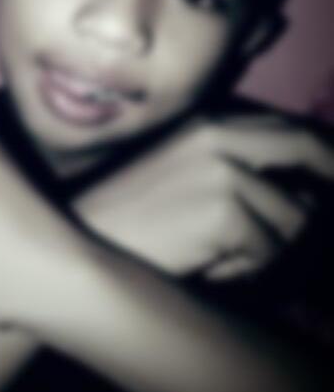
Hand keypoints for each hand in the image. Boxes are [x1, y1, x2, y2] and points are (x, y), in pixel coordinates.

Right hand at [75, 111, 333, 279]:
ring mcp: (223, 170)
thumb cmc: (128, 214)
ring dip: (271, 245)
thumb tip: (302, 193)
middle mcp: (218, 135)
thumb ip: (234, 169)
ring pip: (294, 218)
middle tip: (328, 203)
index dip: (318, 149)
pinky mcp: (225, 211)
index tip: (329, 169)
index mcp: (205, 123)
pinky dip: (247, 267)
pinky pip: (270, 251)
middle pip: (304, 143)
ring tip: (222, 253)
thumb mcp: (180, 173)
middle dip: (330, 169)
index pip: (283, 127)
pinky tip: (205, 264)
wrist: (82, 239)